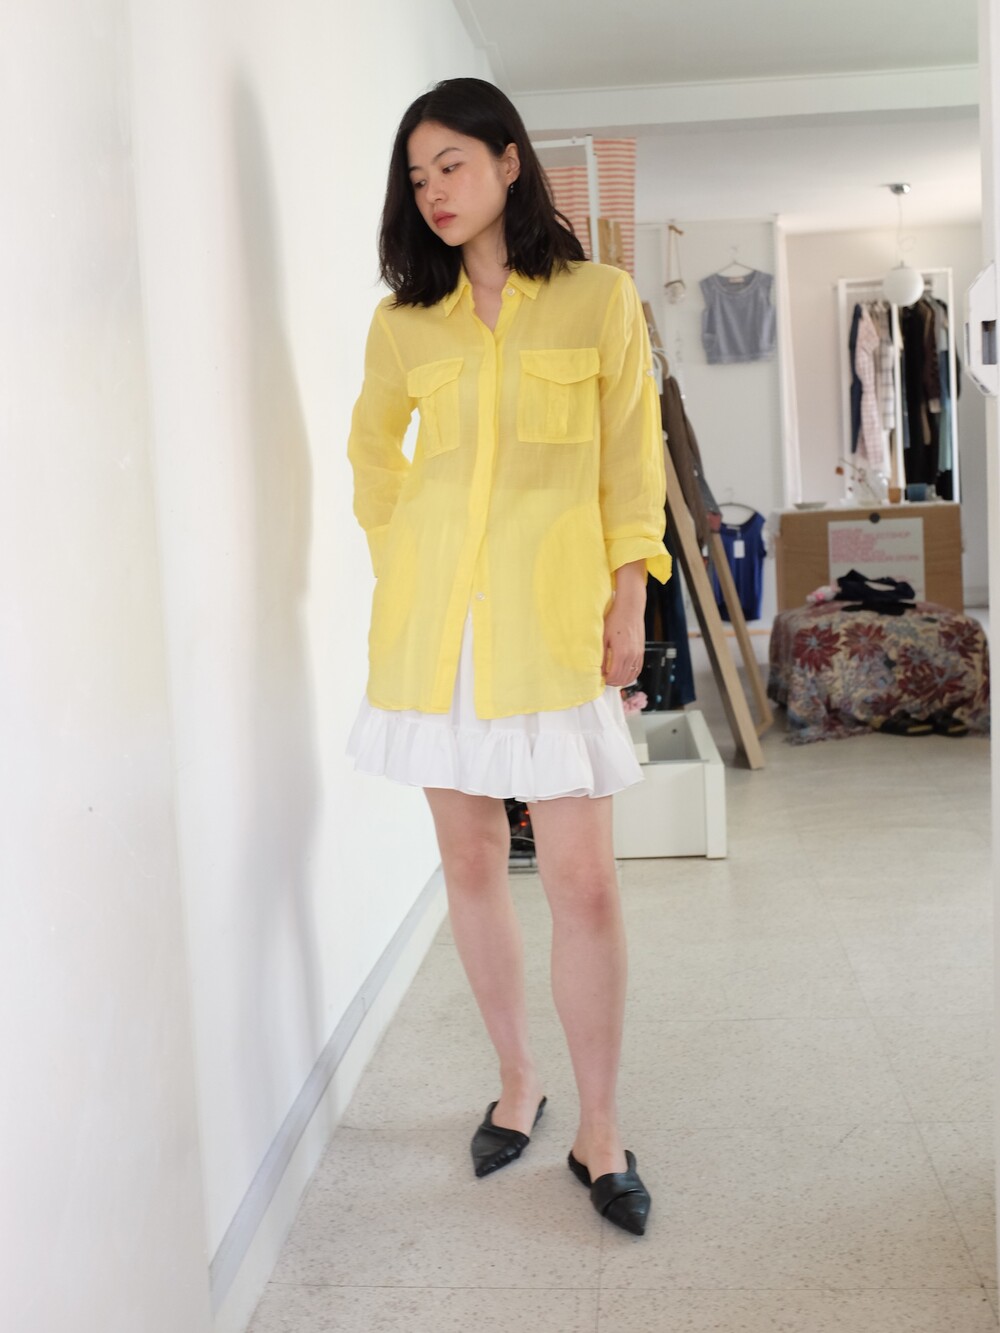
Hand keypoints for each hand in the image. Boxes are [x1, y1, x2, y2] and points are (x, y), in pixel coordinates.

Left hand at [602, 561, 645, 686]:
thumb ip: (601, 655)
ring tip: (612, 678)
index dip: (606, 680)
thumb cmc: (615, 619)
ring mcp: (638, 654)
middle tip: (604, 680)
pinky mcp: (641, 651)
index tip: (600, 679)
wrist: (630, 608)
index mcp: (621, 652)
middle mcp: (632, 655)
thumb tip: (598, 669)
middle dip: (613, 682)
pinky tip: (624, 674)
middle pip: (623, 678)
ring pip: (631, 675)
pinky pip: (638, 669)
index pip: (614, 675)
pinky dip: (631, 675)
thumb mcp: (603, 637)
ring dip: (622, 680)